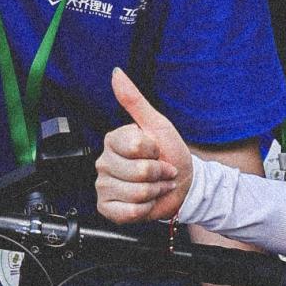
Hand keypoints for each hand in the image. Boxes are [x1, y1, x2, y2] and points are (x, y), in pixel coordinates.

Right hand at [96, 67, 192, 224]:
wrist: (182, 185)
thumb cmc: (170, 153)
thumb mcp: (157, 124)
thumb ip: (134, 100)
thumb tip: (116, 73)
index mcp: (113, 141)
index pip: (135, 146)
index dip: (154, 151)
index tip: (157, 151)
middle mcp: (104, 163)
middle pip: (137, 172)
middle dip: (158, 174)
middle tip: (161, 172)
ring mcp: (103, 186)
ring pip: (135, 193)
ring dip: (155, 191)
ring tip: (156, 186)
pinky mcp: (107, 208)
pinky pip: (127, 212)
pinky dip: (144, 209)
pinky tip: (146, 201)